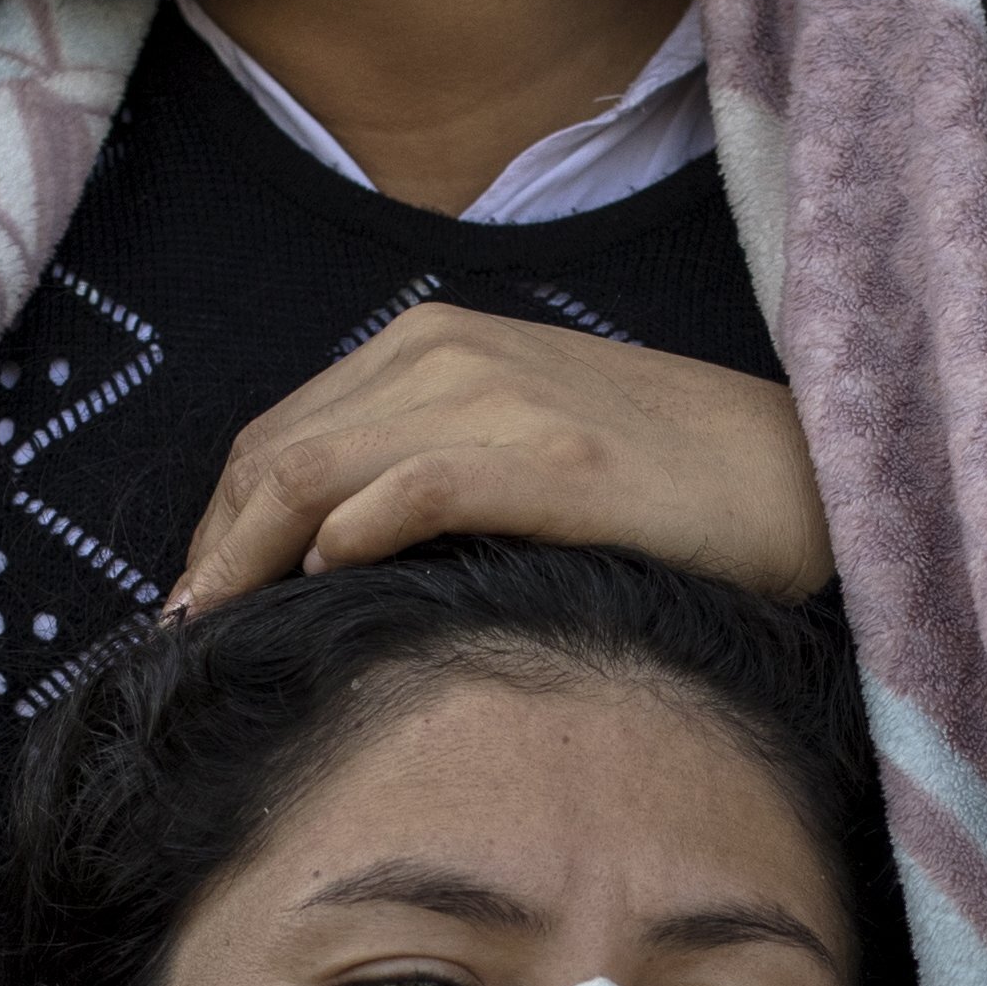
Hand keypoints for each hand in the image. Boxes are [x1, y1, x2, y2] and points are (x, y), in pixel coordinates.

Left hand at [169, 307, 834, 612]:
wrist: (799, 476)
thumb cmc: (658, 484)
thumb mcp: (517, 446)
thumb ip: (422, 469)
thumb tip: (318, 555)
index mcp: (430, 344)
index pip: (276, 436)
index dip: (217, 526)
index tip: (197, 608)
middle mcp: (446, 352)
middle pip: (271, 456)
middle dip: (212, 552)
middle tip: (187, 640)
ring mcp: (497, 398)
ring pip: (314, 470)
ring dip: (248, 559)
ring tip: (219, 637)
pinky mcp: (549, 458)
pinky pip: (410, 489)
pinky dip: (347, 536)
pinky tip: (323, 586)